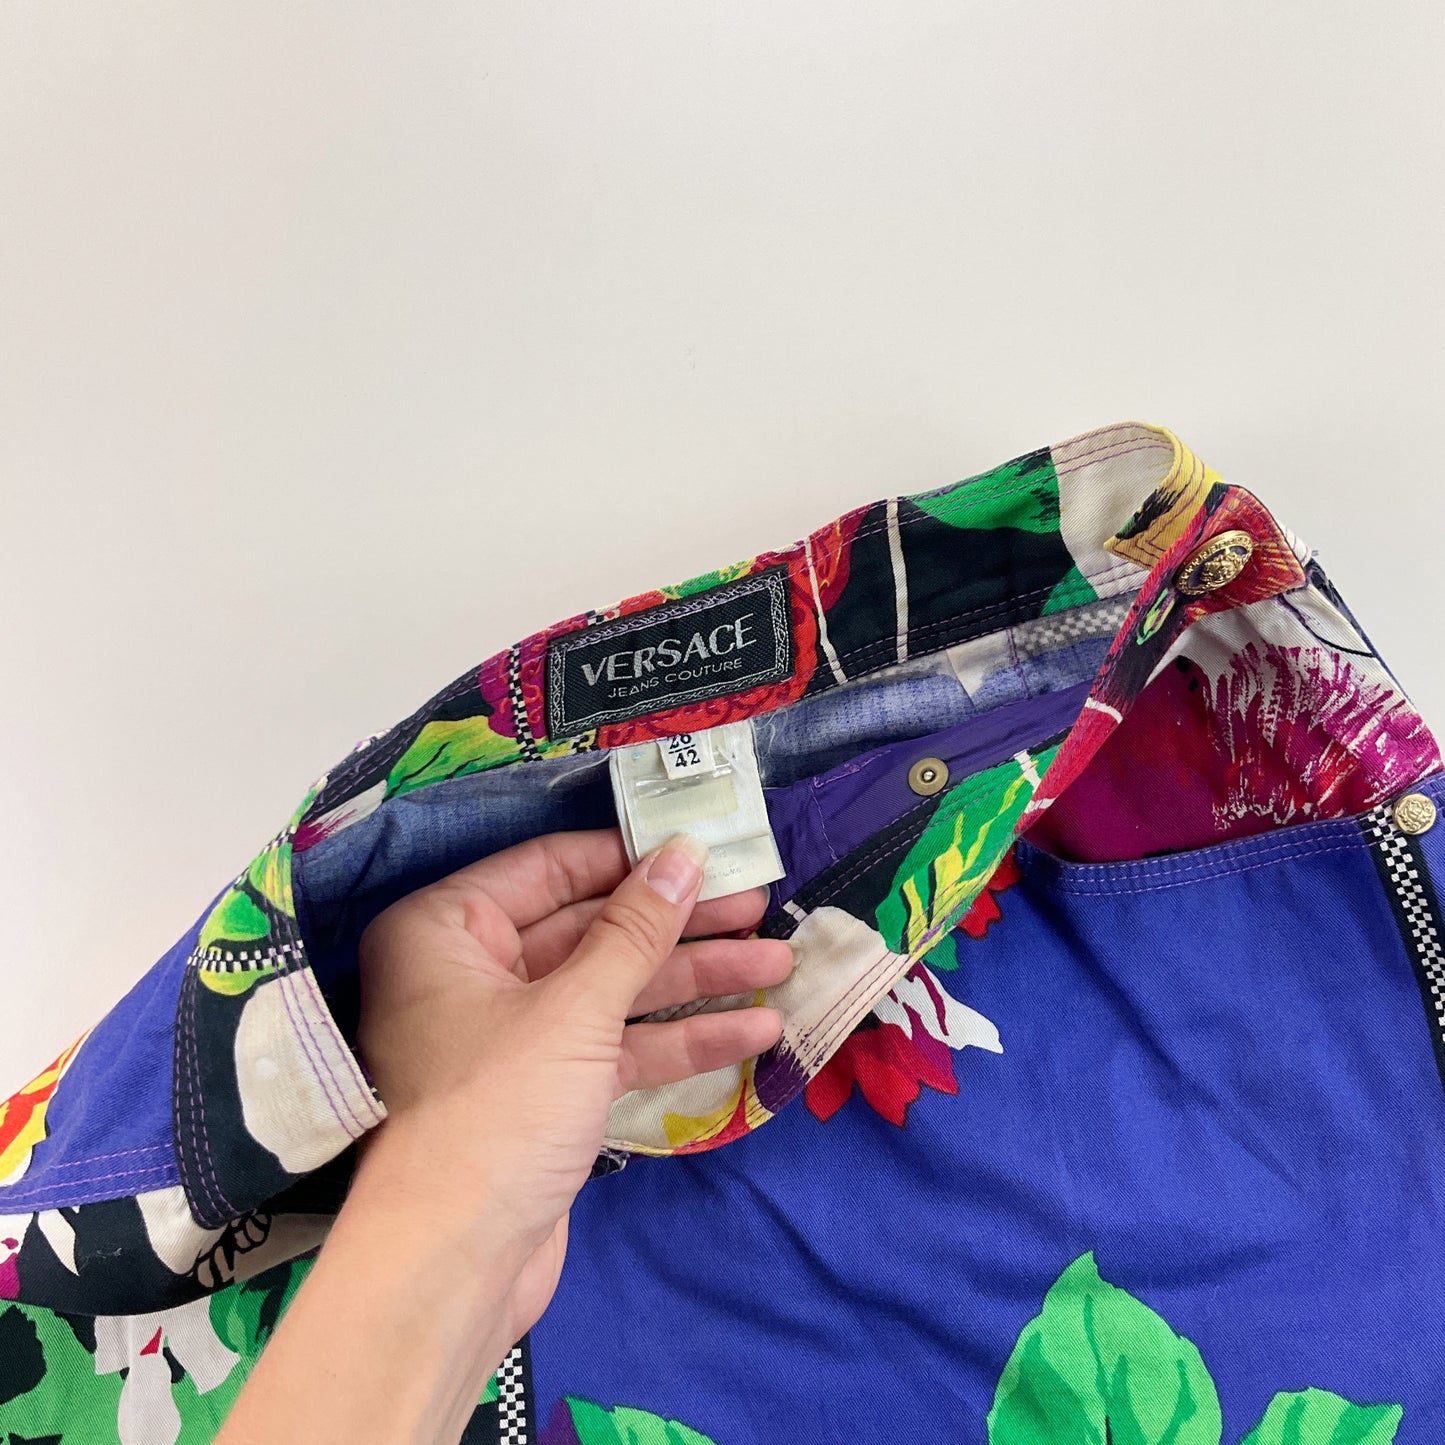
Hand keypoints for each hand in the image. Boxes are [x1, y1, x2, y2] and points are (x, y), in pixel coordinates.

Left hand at [349, 828, 790, 1348]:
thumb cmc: (496, 1112)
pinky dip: (678, 1039)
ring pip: (613, 989)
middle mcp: (472, 972)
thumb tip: (683, 855)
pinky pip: (616, 1046)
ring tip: (780, 963)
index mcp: (446, 930)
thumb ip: (636, 930)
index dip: (631, 858)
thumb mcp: (575, 1010)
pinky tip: (754, 1030)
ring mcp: (513, 1036)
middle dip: (679, 925)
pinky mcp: (546, 1092)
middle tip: (760, 905)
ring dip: (695, 980)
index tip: (705, 847)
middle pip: (591, 928)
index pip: (550, 868)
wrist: (452, 1267)